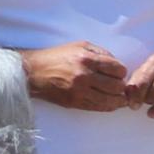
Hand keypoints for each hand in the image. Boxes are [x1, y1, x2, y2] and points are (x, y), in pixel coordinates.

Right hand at [23, 42, 137, 110]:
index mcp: (87, 59)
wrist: (32, 72)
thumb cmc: (57, 57)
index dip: (121, 72)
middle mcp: (84, 76)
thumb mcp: (79, 46)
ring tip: (117, 96)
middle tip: (117, 85)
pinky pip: (99, 108)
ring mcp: (79, 91)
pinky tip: (109, 102)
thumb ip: (101, 52)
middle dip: (120, 86)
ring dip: (117, 99)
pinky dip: (108, 106)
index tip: (117, 73)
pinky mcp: (75, 103)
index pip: (119, 70)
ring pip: (111, 100)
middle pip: (117, 86)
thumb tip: (118, 64)